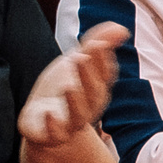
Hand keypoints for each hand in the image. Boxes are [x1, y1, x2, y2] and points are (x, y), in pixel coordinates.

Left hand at [20, 22, 127, 146]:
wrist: (40, 120)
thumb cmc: (63, 86)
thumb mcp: (78, 61)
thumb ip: (98, 43)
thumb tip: (122, 29)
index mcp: (96, 88)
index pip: (104, 74)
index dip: (102, 60)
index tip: (96, 43)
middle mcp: (88, 106)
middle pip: (92, 93)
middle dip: (88, 76)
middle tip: (81, 57)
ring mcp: (70, 122)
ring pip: (78, 115)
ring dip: (75, 101)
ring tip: (69, 86)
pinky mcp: (50, 134)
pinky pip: (55, 134)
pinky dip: (53, 126)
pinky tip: (49, 114)